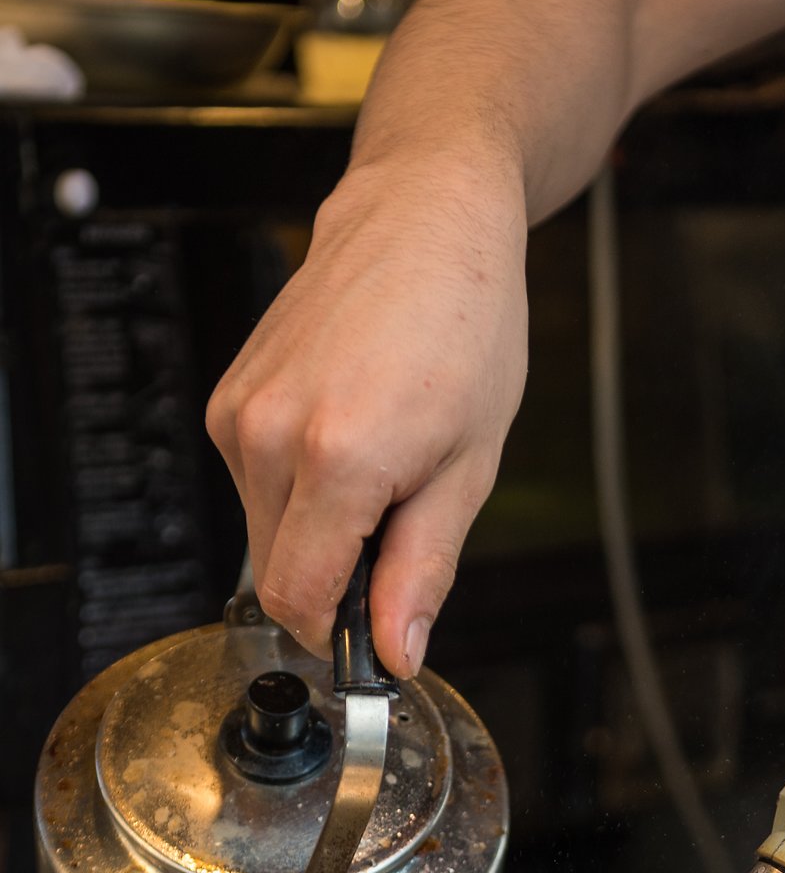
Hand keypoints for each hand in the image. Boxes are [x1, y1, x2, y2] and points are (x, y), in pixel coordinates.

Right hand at [206, 151, 528, 676]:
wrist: (424, 221)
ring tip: (383, 463)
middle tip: (404, 522)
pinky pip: (255, 483)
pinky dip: (298, 487)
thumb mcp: (470, 466)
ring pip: (264, 533)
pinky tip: (349, 434)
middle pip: (278, 575)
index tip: (377, 633)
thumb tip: (397, 652)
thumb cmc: (465, 325)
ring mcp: (238, 413)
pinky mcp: (226, 398)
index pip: (299, 601)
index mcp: (338, 459)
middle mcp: (269, 436)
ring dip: (319, 531)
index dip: (339, 635)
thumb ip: (424, 569)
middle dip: (337, 580)